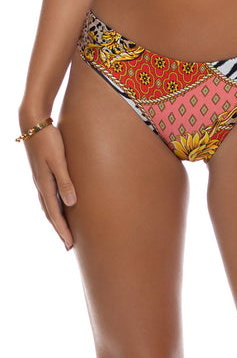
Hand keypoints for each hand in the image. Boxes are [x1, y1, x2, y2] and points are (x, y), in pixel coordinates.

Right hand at [20, 119, 75, 250]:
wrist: (33, 123)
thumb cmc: (49, 140)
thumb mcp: (59, 161)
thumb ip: (65, 181)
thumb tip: (71, 204)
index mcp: (45, 185)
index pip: (55, 214)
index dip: (63, 230)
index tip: (70, 245)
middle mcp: (41, 185)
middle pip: (51, 214)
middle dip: (60, 230)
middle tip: (69, 245)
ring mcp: (41, 180)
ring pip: (49, 207)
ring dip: (57, 221)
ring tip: (64, 231)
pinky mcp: (43, 173)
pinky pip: (49, 197)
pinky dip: (54, 208)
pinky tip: (59, 208)